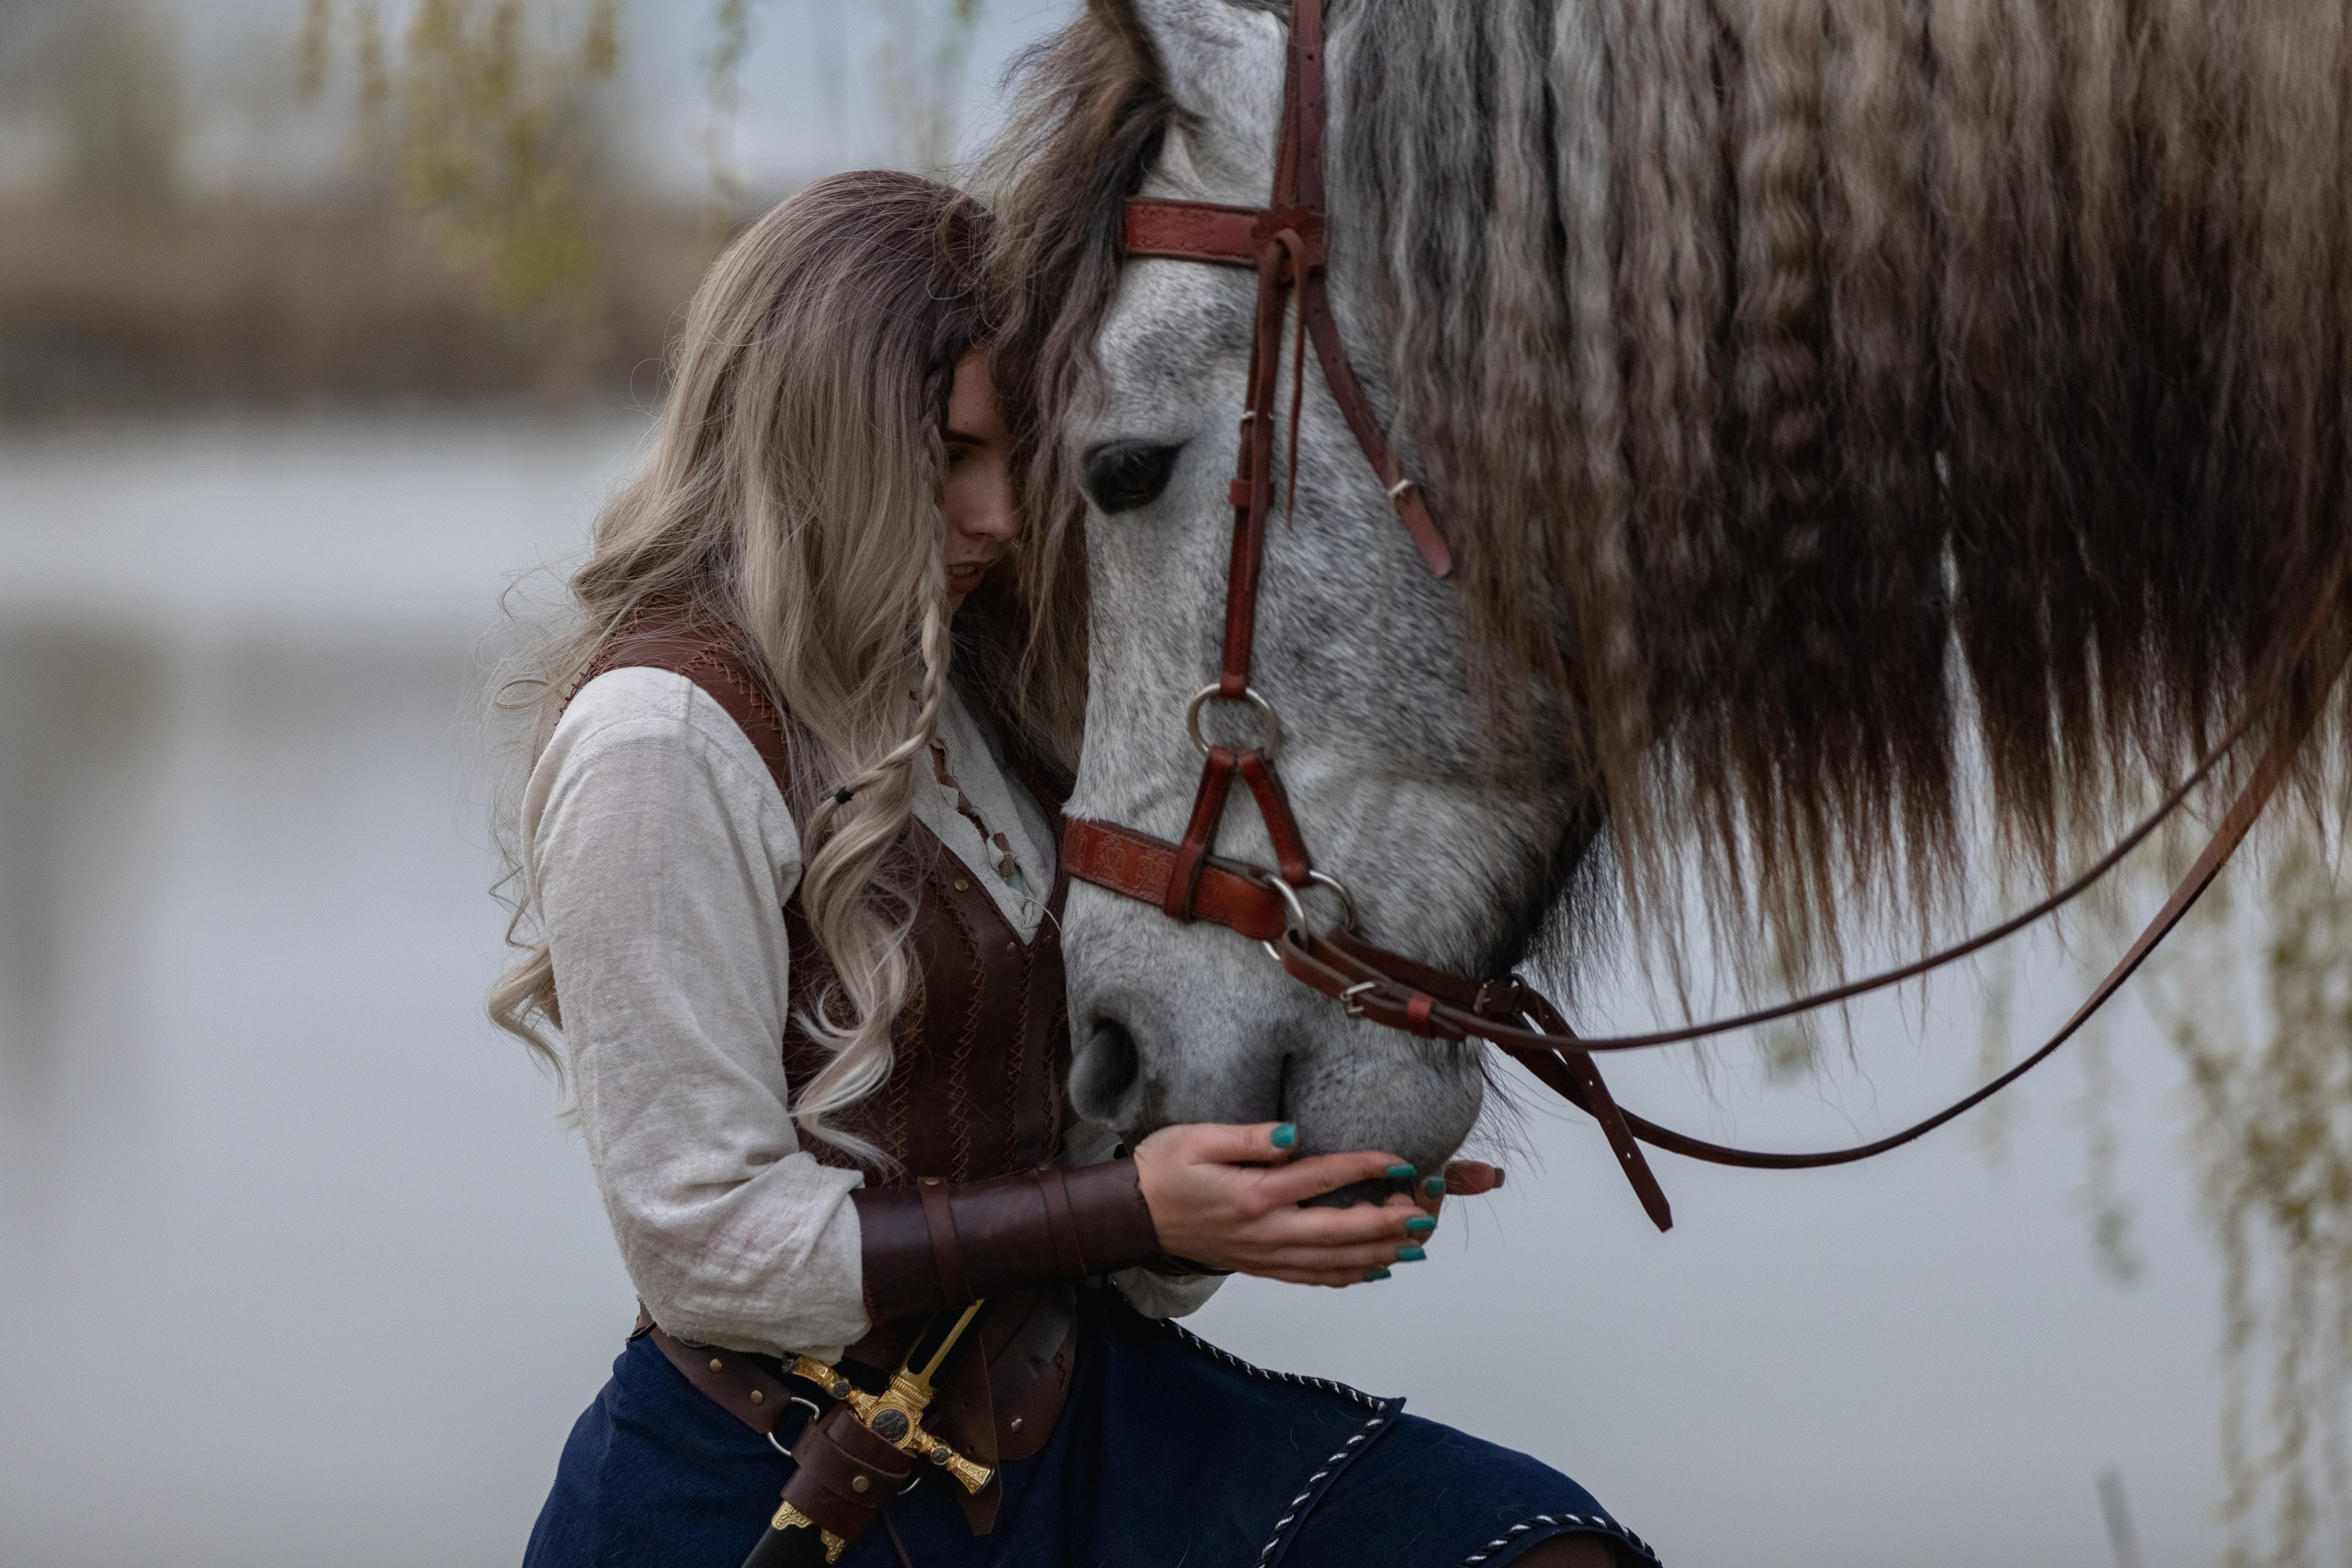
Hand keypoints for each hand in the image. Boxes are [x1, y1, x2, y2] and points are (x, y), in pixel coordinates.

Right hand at [1131, 1122, 1496, 1286]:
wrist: (1132, 1214)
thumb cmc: (1163, 1169)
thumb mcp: (1197, 1138)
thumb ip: (1247, 1137)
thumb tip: (1291, 1135)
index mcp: (1253, 1194)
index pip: (1321, 1179)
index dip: (1365, 1169)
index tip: (1401, 1161)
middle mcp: (1265, 1231)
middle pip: (1339, 1231)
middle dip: (1388, 1224)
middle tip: (1424, 1215)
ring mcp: (1265, 1254)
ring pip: (1333, 1261)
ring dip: (1378, 1254)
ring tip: (1415, 1245)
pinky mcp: (1261, 1266)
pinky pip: (1312, 1278)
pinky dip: (1348, 1276)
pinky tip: (1374, 1270)